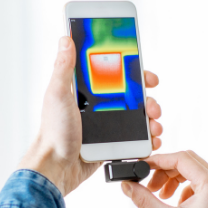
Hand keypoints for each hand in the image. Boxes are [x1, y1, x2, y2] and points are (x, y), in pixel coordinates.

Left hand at [19, 36, 163, 196]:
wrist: (56, 167)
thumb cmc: (53, 132)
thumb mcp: (57, 95)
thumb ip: (63, 67)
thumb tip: (66, 39)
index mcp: (86, 91)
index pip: (115, 75)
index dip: (134, 73)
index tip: (147, 77)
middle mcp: (98, 106)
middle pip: (132, 96)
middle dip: (148, 100)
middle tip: (153, 107)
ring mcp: (106, 125)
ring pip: (137, 117)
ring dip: (151, 120)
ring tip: (154, 127)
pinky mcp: (110, 143)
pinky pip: (134, 138)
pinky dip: (147, 139)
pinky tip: (152, 141)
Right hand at [121, 151, 207, 207]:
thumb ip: (144, 200)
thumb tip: (127, 185)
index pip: (182, 159)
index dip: (159, 160)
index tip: (143, 166)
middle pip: (189, 162)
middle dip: (165, 171)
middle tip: (149, 186)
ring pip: (195, 171)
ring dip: (174, 179)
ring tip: (160, 196)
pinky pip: (201, 183)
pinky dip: (185, 188)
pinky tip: (176, 204)